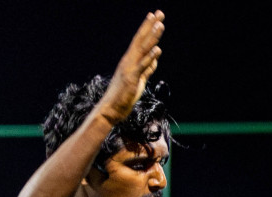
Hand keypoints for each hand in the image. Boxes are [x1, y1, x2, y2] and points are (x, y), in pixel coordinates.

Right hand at [98, 11, 164, 125]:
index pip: (140, 41)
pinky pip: (142, 66)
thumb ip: (147, 70)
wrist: (111, 109)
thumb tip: (155, 60)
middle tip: (160, 12)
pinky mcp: (131, 79)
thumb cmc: (123, 96)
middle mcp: (129, 60)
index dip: (148, 28)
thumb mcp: (139, 80)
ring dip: (152, 36)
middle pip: (141, 39)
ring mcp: (129, 68)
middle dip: (151, 25)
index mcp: (130, 60)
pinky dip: (150, 57)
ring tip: (160, 24)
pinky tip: (157, 49)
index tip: (154, 16)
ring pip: (142, 49)